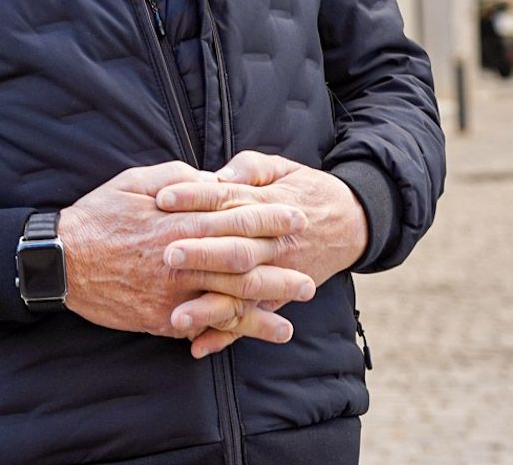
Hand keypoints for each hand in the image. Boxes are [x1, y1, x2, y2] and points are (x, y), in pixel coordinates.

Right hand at [58, 161, 316, 351]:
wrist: (60, 261)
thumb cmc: (99, 215)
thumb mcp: (136, 181)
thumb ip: (180, 180)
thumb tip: (214, 181)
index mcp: (178, 222)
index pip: (235, 219)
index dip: (269, 218)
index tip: (296, 216)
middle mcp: (181, 260)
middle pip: (243, 263)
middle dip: (281, 264)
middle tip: (311, 264)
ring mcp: (173, 293)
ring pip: (232, 299)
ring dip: (271, 301)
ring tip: (300, 300)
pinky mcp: (161, 318)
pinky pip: (206, 325)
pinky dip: (236, 329)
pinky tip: (263, 330)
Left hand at [153, 151, 368, 356]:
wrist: (350, 222)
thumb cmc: (303, 188)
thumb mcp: (280, 167)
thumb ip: (249, 168)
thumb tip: (219, 177)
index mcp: (268, 204)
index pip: (226, 199)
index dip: (195, 197)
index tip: (162, 198)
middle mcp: (272, 242)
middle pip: (234, 248)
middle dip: (201, 253)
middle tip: (167, 255)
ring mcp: (277, 274)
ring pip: (242, 291)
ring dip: (210, 307)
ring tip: (177, 317)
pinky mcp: (279, 297)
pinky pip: (251, 318)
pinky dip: (226, 335)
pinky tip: (198, 346)